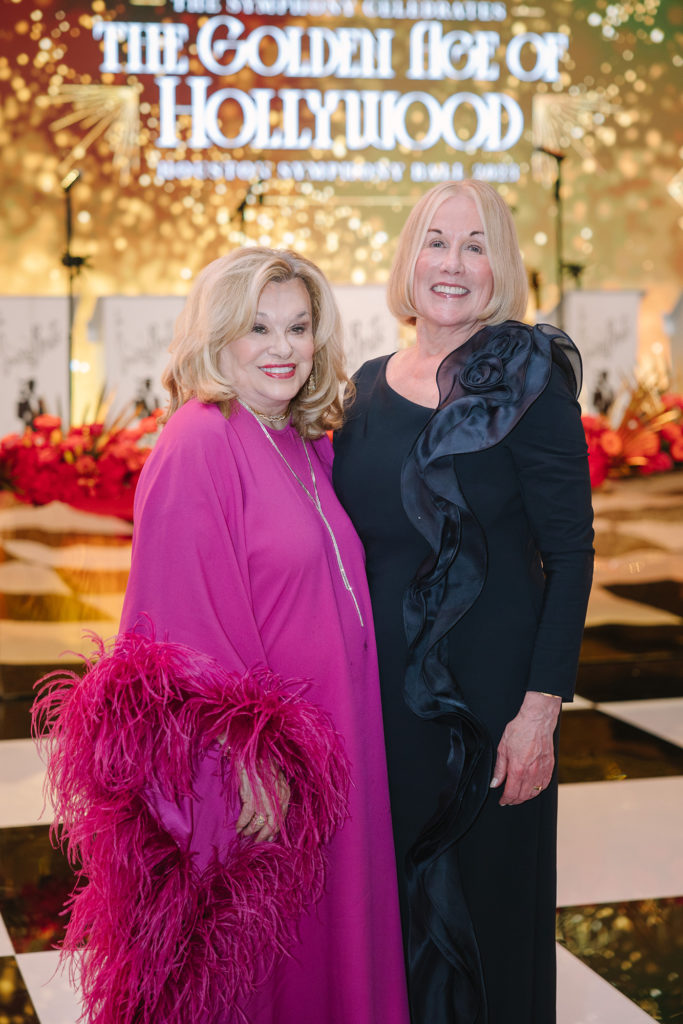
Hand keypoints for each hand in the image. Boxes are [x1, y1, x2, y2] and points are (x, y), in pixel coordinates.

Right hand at [236, 763, 290, 842]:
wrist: (249, 751)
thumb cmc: (260, 764)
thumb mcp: (273, 780)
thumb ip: (275, 797)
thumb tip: (271, 819)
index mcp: (285, 792)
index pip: (282, 817)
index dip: (274, 830)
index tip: (267, 838)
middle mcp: (278, 796)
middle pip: (273, 823)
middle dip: (263, 835)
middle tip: (255, 840)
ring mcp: (265, 796)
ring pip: (259, 822)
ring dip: (250, 830)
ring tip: (244, 834)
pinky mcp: (251, 795)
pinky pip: (247, 816)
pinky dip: (241, 824)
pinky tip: (238, 827)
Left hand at [490, 691, 560, 805]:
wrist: (537, 721)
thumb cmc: (520, 730)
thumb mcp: (503, 748)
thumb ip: (499, 769)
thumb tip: (495, 783)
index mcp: (517, 769)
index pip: (511, 793)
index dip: (505, 800)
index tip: (502, 801)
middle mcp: (531, 773)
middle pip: (523, 796)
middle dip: (514, 801)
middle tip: (509, 800)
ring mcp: (542, 771)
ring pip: (534, 793)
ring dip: (526, 797)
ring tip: (519, 796)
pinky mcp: (550, 768)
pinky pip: (544, 785)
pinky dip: (537, 790)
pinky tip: (532, 789)